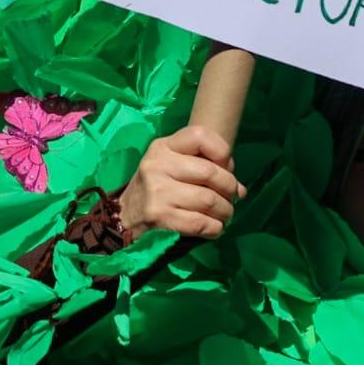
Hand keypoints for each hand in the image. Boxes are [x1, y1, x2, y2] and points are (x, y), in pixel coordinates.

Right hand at [118, 126, 247, 240]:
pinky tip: (214, 228)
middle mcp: (158, 165)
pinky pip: (200, 223)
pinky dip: (215, 228)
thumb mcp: (172, 166)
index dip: (222, 152)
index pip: (200, 135)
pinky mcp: (160, 217)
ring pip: (209, 200)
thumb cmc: (157, 188)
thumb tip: (240, 189)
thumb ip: (204, 168)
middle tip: (232, 198)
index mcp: (163, 147)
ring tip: (225, 214)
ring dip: (225, 211)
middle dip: (229, 188)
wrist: (123, 218)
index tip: (226, 168)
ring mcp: (157, 192)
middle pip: (210, 172)